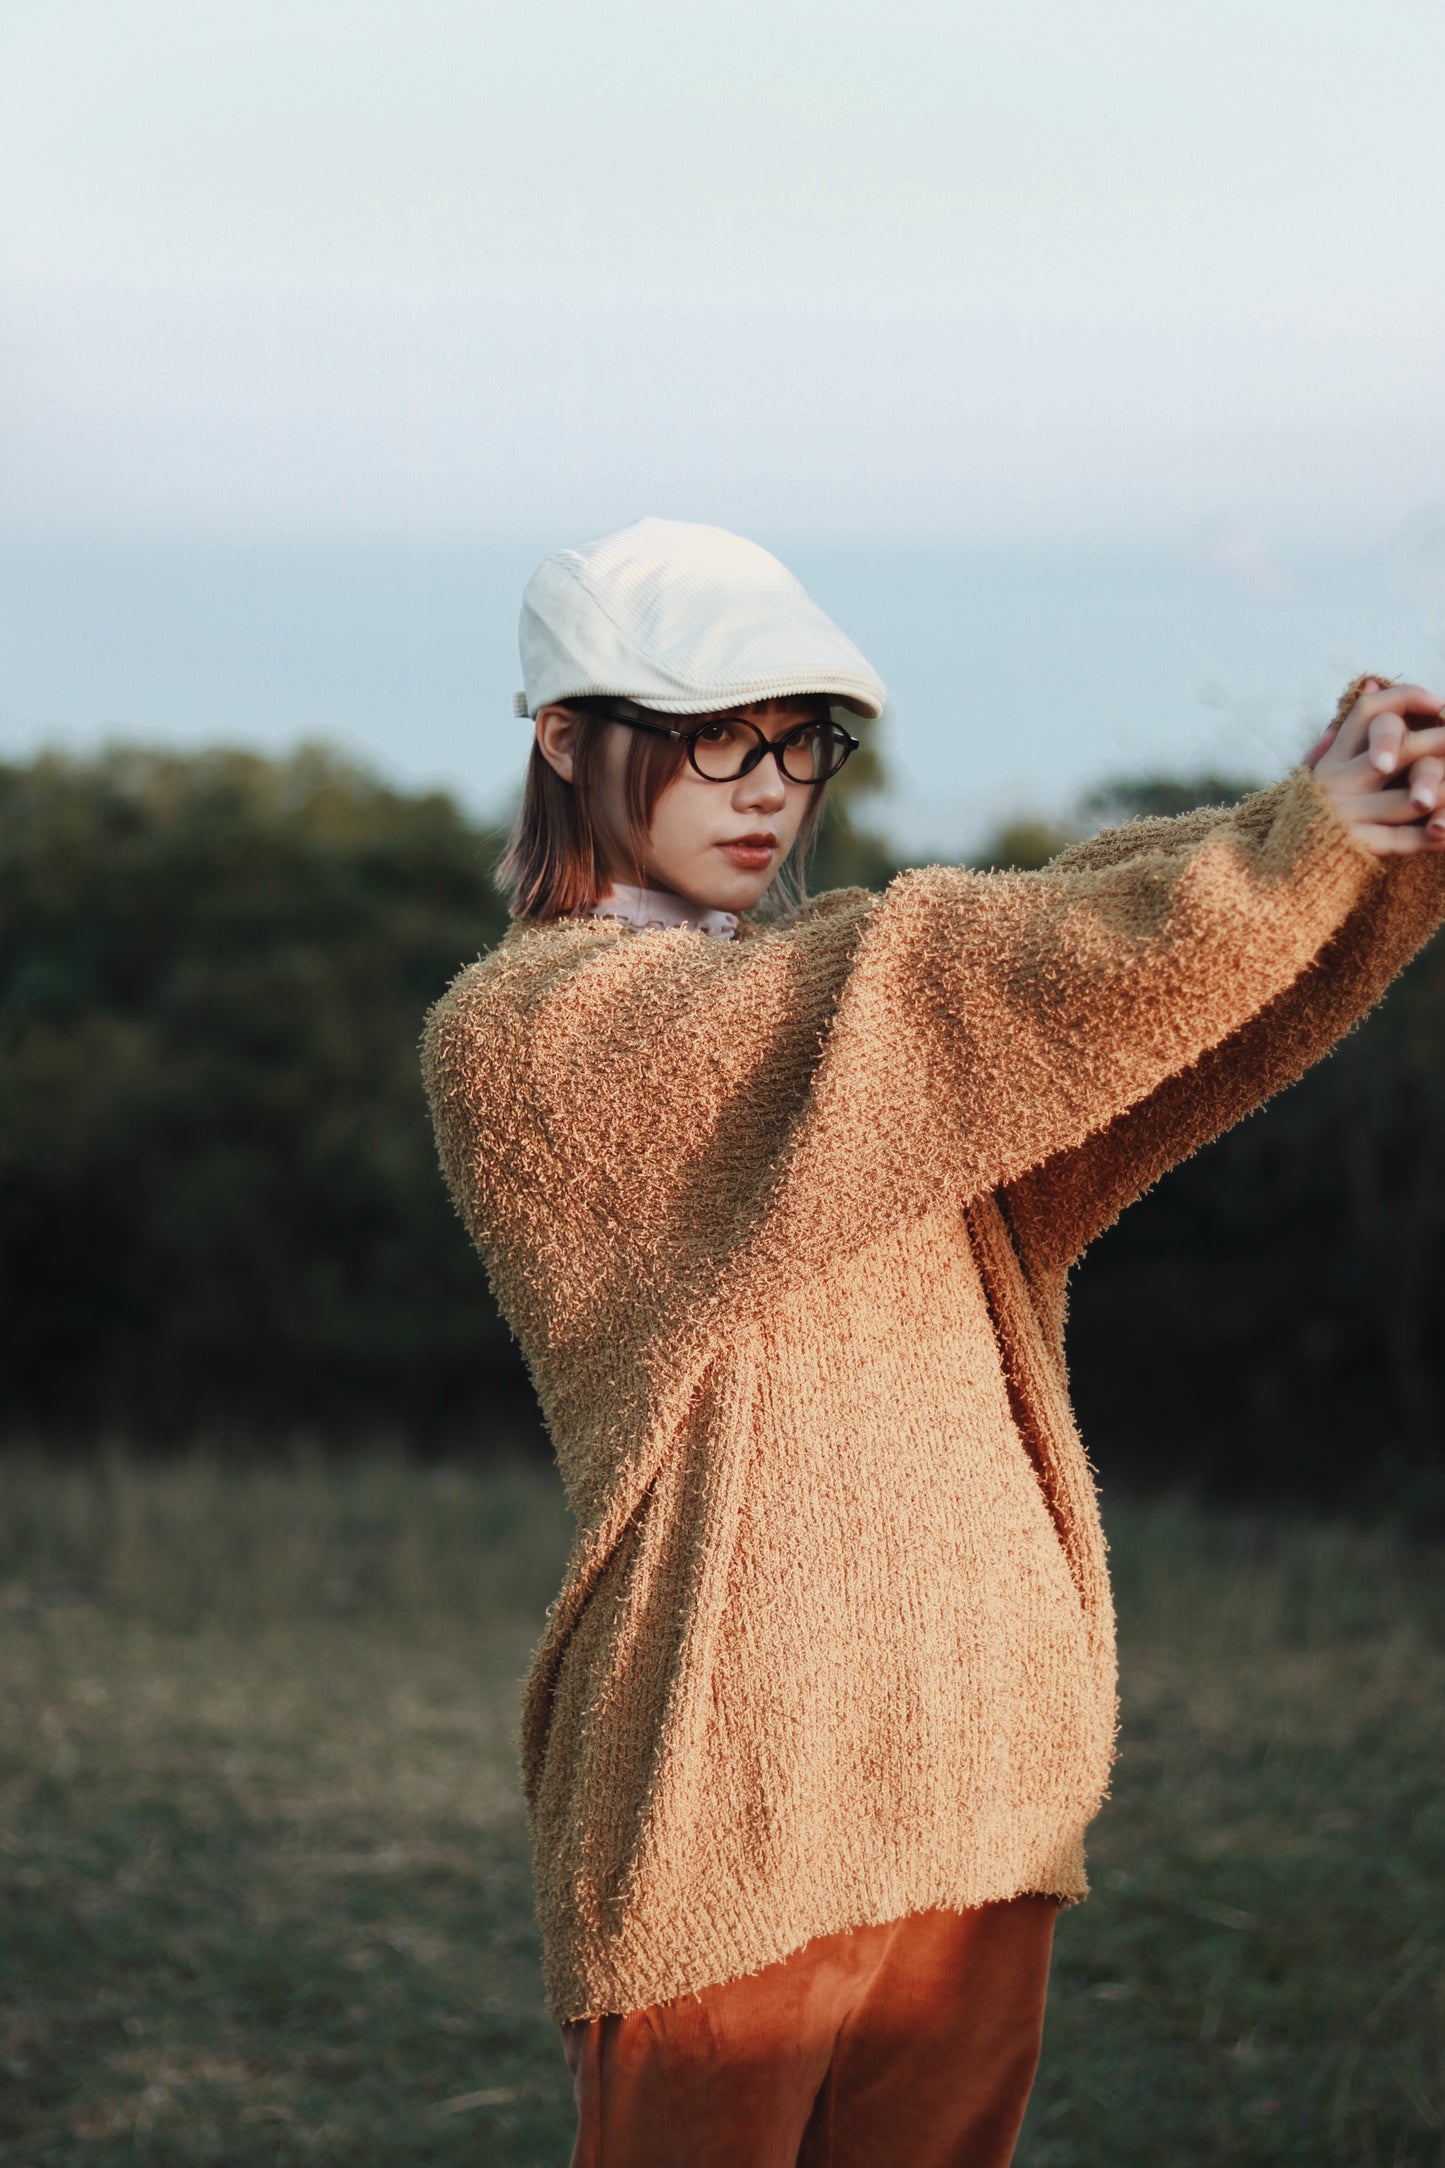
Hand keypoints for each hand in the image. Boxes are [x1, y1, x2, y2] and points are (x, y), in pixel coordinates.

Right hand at [1302, 677, 1444, 855]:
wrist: (1279, 873)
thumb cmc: (1309, 819)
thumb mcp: (1318, 772)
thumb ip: (1346, 734)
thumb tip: (1371, 684)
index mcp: (1331, 758)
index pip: (1368, 711)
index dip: (1406, 698)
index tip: (1440, 702)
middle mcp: (1337, 780)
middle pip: (1398, 749)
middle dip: (1440, 743)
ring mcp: (1346, 812)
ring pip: (1410, 798)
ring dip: (1442, 794)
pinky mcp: (1354, 844)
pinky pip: (1402, 838)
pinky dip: (1431, 837)